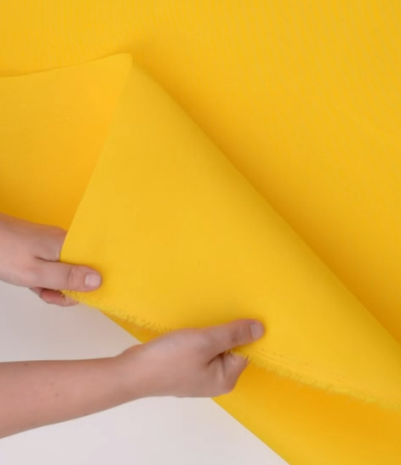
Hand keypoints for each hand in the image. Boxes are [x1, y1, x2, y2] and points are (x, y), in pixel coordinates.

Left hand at [0, 213, 101, 305]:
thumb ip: (67, 278)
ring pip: (66, 272)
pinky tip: (34, 283)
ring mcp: (55, 245)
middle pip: (81, 271)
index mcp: (69, 245)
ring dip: (54, 286)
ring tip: (38, 288)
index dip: (89, 285)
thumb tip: (98, 281)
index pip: (94, 267)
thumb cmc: (5, 251)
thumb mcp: (37, 272)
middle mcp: (66, 243)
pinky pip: (54, 268)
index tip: (74, 296)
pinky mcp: (45, 248)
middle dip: (67, 289)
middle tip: (49, 294)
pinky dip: (45, 279)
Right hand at [117, 319, 264, 397]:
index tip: (239, 313)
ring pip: (213, 348)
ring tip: (202, 321)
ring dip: (209, 334)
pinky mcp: (184, 369)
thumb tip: (261, 329)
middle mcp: (216, 381)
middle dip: (224, 332)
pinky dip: (197, 339)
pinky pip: (199, 351)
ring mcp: (199, 376)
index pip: (246, 351)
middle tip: (217, 314)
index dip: (242, 332)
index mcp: (226, 379)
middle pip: (230, 350)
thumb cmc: (171, 358)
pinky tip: (190, 329)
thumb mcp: (206, 341)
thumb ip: (234, 334)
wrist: (132, 371)